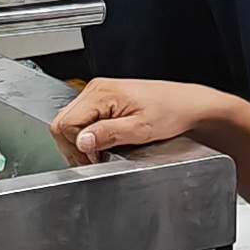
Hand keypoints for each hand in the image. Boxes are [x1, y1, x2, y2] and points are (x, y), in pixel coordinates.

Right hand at [52, 77, 219, 161]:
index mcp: (102, 93)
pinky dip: (88, 135)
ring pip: (70, 122)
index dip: (76, 147)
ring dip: (81, 142)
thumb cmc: (172, 112)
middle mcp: (96, 90)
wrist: (187, 105)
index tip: (94, 159)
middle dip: (74, 146)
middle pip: (63, 123)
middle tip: (96, 159)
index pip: (66, 124)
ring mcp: (98, 93)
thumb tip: (81, 141)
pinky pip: (82, 120)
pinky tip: (103, 143)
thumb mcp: (141, 129)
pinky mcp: (103, 100)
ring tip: (102, 152)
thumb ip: (108, 134)